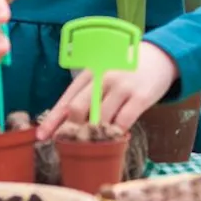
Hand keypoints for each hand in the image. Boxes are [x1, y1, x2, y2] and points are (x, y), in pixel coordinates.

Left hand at [36, 41, 178, 139]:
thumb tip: (65, 122)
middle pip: (78, 109)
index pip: (66, 99)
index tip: (41, 137)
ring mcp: (121, 87)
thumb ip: (86, 95)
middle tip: (74, 142)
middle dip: (72, 129)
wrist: (158, 56)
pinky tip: (115, 138)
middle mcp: (102, 77)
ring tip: (94, 143)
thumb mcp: (102, 74)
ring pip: (99, 119)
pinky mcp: (140, 97)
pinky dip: (116, 134)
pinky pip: (123, 122)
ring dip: (94, 135)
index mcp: (89, 72)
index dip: (52, 120)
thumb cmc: (125, 69)